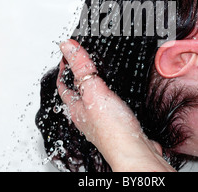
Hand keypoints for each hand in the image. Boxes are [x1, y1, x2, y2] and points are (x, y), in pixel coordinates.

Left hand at [58, 39, 174, 171]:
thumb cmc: (112, 129)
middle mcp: (87, 116)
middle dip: (78, 76)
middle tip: (80, 61)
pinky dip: (112, 96)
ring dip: (95, 86)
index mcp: (76, 107)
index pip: (63, 84)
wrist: (135, 151)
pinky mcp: (119, 124)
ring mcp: (103, 121)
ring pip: (94, 100)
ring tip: (97, 74)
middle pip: (78, 92)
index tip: (66, 53)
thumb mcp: (93, 90)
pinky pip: (111, 106)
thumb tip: (67, 46)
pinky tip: (119, 95)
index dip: (63, 67)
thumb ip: (82, 68)